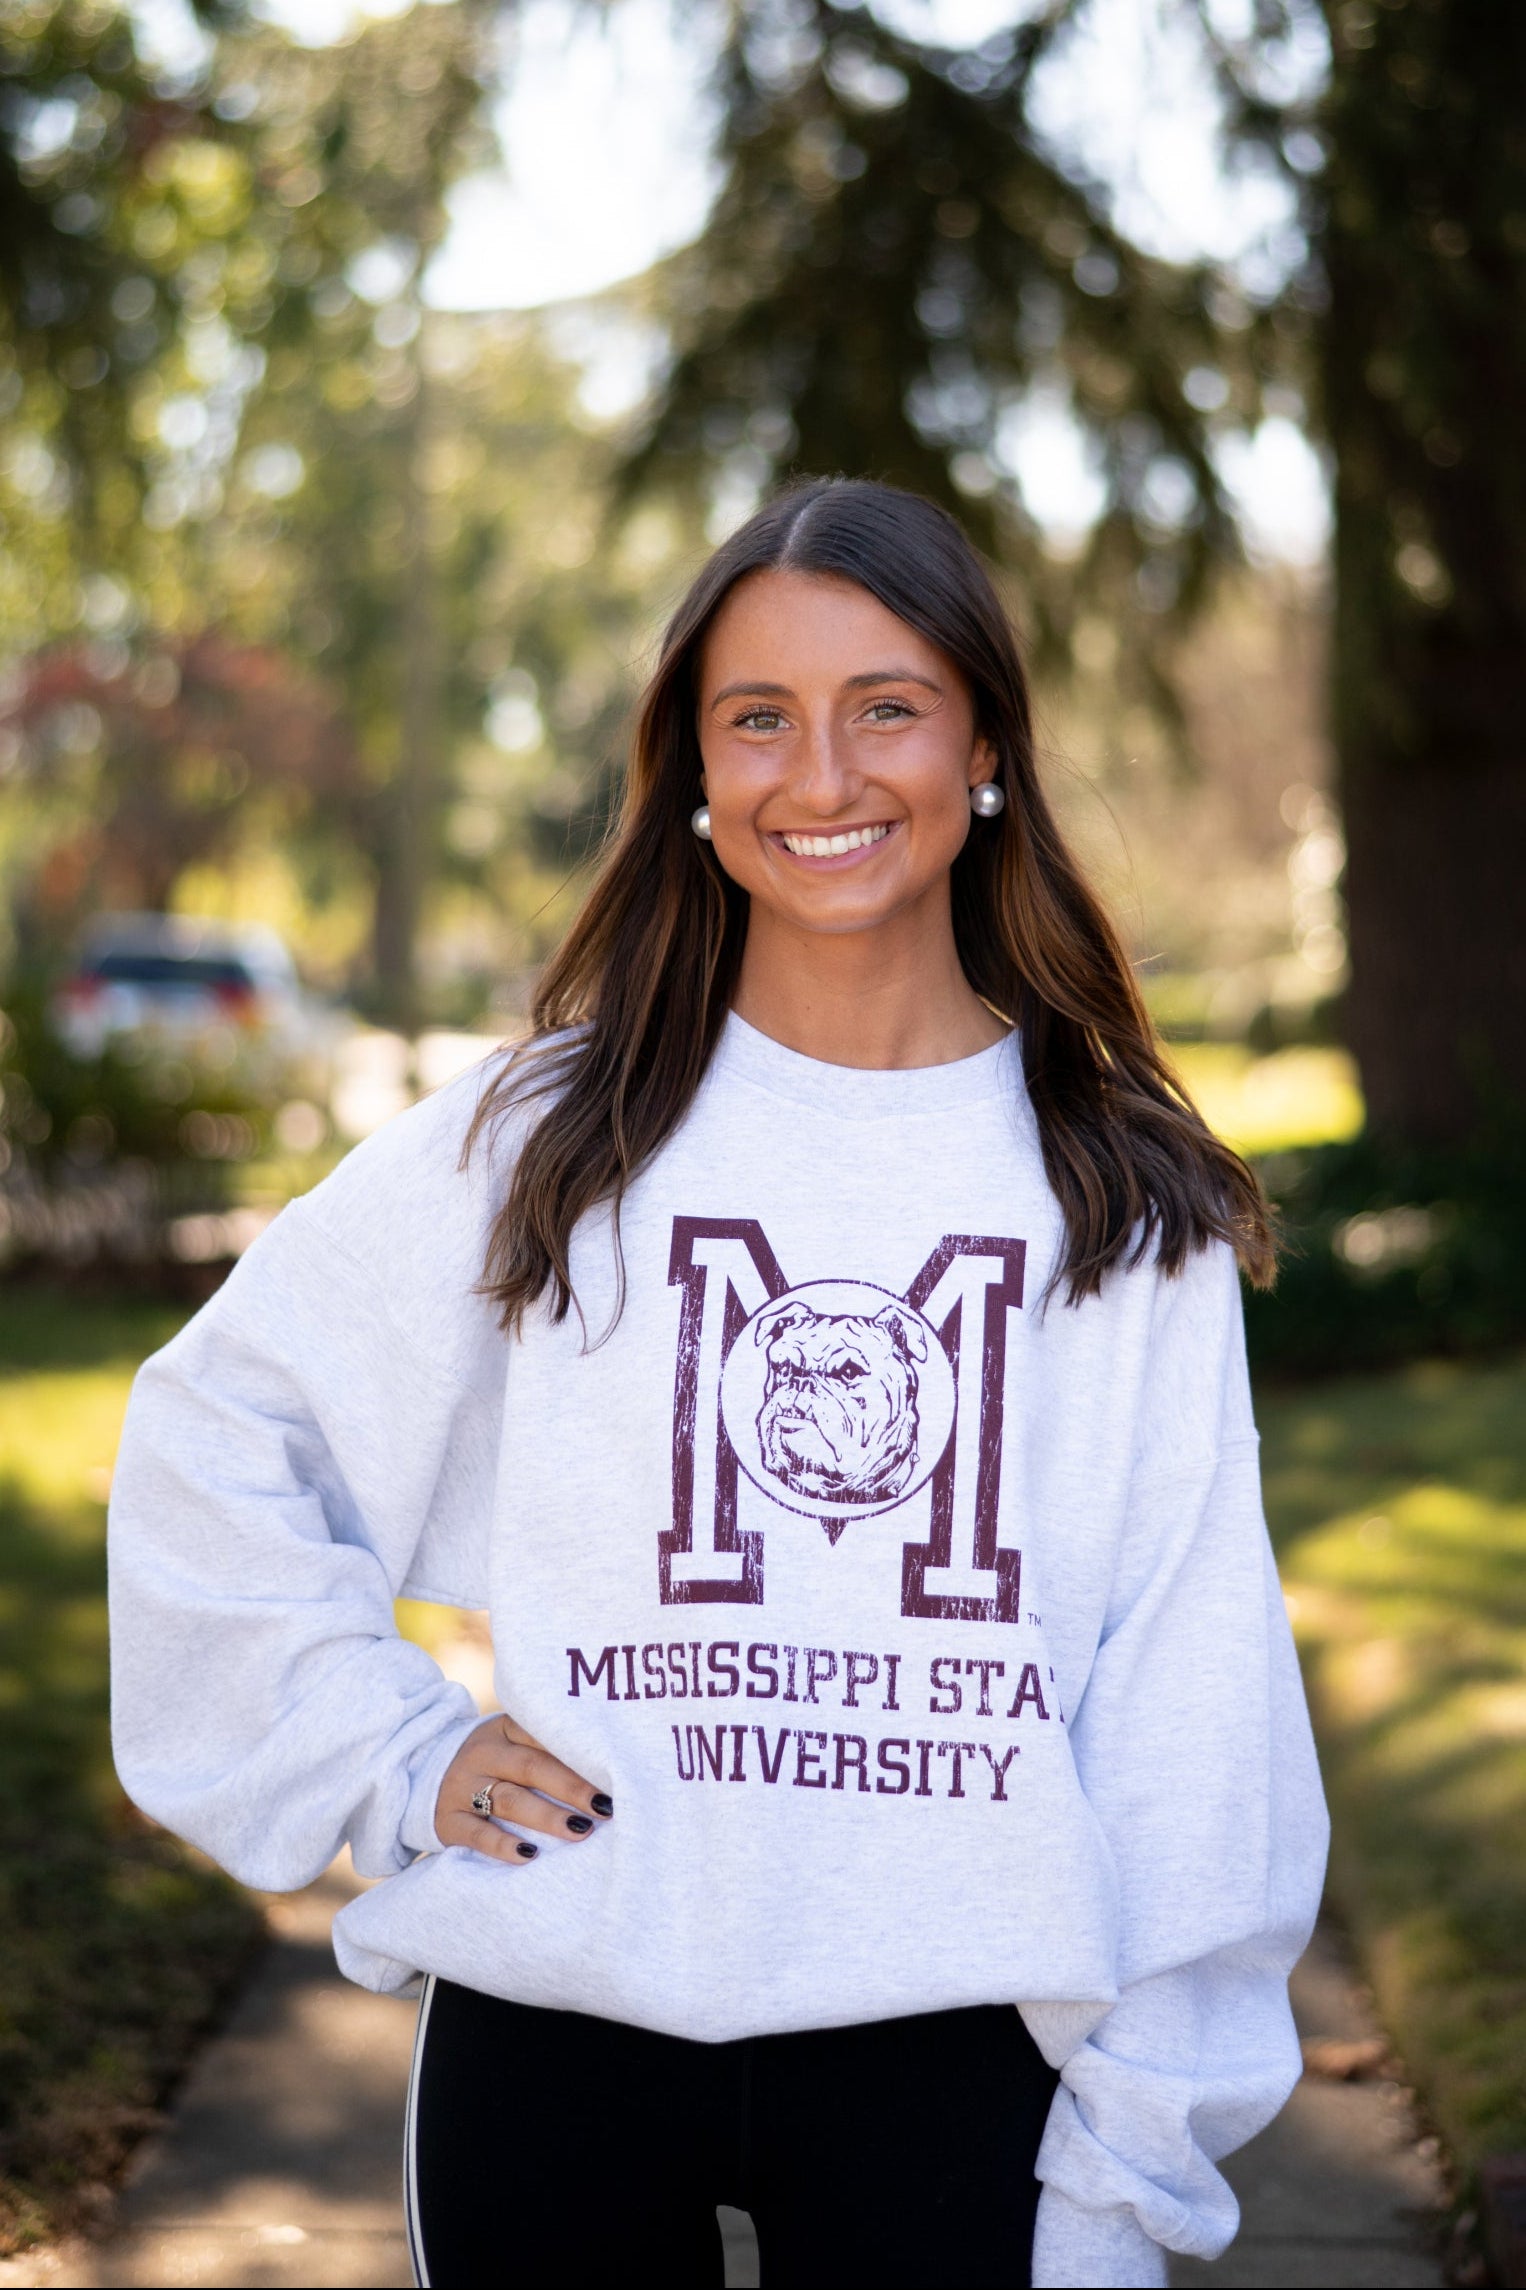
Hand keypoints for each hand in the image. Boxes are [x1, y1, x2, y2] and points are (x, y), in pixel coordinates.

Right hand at [434, 1713, 612, 1865]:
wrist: (423, 1776)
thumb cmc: (494, 1764)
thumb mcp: (513, 1745)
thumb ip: (549, 1751)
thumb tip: (611, 1771)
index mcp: (504, 1729)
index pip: (543, 1735)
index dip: (578, 1753)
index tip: (613, 1771)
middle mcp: (482, 1754)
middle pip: (531, 1768)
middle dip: (572, 1788)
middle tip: (605, 1807)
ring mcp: (462, 1788)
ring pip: (509, 1800)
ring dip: (547, 1816)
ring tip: (580, 1830)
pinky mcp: (448, 1822)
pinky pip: (478, 1834)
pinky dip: (504, 1846)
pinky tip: (530, 1855)